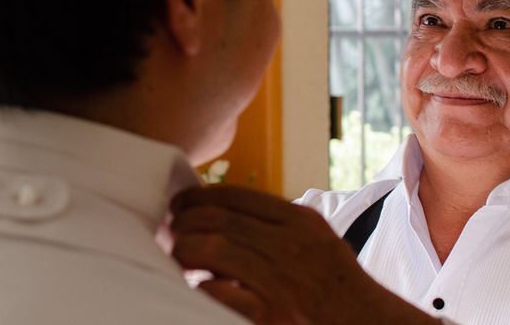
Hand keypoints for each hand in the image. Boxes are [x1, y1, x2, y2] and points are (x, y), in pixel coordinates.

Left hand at [170, 186, 438, 323]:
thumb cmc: (337, 285)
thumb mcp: (317, 240)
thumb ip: (279, 223)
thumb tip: (227, 213)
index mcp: (301, 221)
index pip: (237, 196)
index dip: (200, 196)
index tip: (181, 202)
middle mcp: (291, 245)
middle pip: (220, 220)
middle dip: (186, 222)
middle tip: (172, 229)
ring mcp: (281, 281)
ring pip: (214, 250)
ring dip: (185, 250)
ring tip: (178, 254)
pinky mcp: (272, 316)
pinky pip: (219, 294)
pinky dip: (201, 287)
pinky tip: (197, 286)